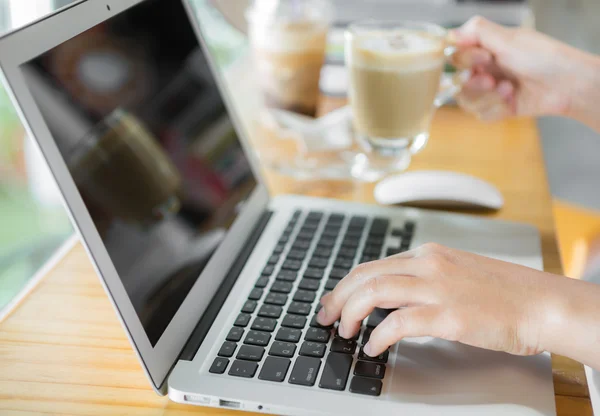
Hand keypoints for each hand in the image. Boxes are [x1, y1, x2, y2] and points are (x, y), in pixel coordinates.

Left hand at [317, 243, 586, 359]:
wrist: (542, 304)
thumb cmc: (505, 293)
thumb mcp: (457, 273)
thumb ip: (424, 279)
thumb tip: (391, 297)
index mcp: (428, 255)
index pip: (373, 265)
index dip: (346, 285)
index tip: (334, 301)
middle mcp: (428, 265)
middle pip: (365, 275)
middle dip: (338, 297)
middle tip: (326, 317)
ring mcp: (437, 287)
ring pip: (374, 292)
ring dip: (351, 313)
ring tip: (344, 331)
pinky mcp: (448, 314)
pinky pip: (398, 323)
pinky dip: (378, 336)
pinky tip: (373, 347)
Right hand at [451, 17, 596, 122]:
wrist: (565, 85)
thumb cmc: (542, 57)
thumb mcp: (508, 39)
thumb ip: (477, 32)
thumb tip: (450, 35)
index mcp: (484, 49)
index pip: (455, 56)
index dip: (465, 59)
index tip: (484, 57)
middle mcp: (483, 69)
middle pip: (456, 82)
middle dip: (474, 83)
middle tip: (491, 80)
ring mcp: (488, 91)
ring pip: (466, 101)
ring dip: (486, 97)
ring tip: (508, 90)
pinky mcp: (496, 109)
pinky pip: (481, 115)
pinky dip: (496, 109)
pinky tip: (512, 101)